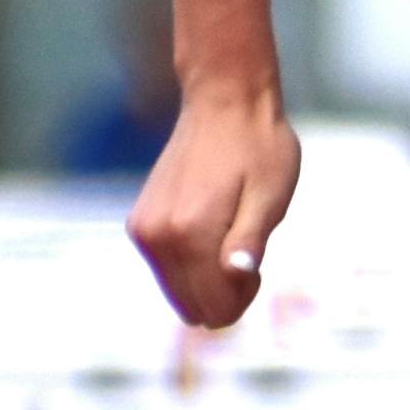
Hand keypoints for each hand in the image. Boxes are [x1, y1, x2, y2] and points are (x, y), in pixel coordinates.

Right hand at [127, 84, 297, 330]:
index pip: (215, 307)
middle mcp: (157, 237)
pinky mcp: (139, 224)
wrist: (223, 102)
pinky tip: (210, 229)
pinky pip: (166, 271)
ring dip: (207, 279)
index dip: (244, 296)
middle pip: (192, 307)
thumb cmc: (258, 148)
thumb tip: (239, 275)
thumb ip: (250, 241)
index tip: (254, 260)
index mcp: (190, 233)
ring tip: (228, 235)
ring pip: (177, 293)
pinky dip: (190, 265)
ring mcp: (143, 231)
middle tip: (244, 250)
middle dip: (225, 293)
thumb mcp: (270, 196)